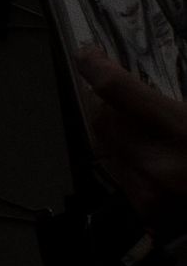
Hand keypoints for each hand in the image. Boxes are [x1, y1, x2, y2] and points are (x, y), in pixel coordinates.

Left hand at [78, 47, 186, 216]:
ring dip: (113, 130)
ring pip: (106, 146)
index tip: (88, 55)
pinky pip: (120, 172)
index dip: (97, 67)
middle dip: (105, 102)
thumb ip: (175, 104)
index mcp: (183, 132)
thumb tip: (138, 89)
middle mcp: (159, 164)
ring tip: (134, 123)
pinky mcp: (146, 211)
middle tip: (117, 92)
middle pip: (104, 119)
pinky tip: (147, 153)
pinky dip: (126, 157)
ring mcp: (148, 192)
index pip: (118, 91)